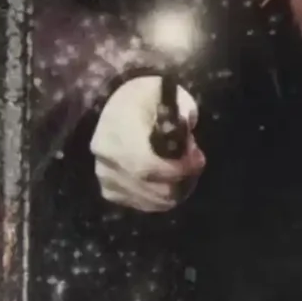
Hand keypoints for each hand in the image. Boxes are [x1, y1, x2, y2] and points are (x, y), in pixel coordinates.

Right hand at [92, 74, 202, 212]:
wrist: (119, 102)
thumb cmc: (148, 97)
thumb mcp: (168, 97)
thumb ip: (181, 121)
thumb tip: (186, 146)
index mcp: (116, 131)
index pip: (147, 164)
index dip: (177, 169)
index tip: (198, 160)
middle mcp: (105, 157)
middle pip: (149, 186)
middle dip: (180, 179)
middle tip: (193, 164)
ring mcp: (104, 174)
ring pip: (146, 198)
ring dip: (173, 191)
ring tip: (182, 170)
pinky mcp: (107, 187)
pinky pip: (137, 203)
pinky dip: (157, 198)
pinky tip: (168, 183)